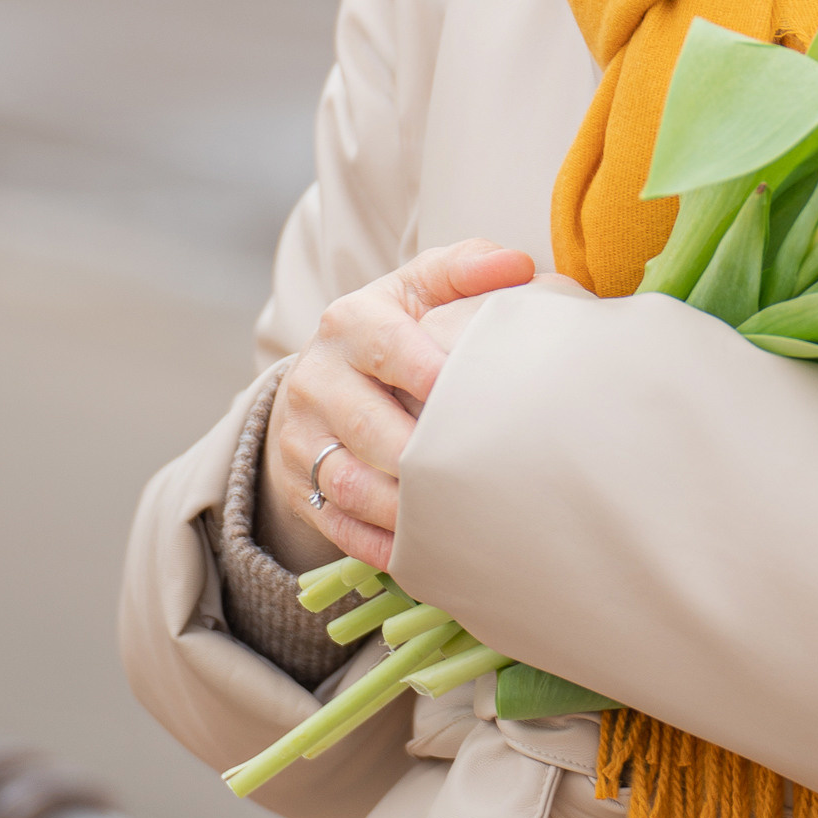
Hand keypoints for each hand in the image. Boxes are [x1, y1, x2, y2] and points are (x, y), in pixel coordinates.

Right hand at [260, 240, 533, 578]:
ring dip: (399, 507)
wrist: (324, 381)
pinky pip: (335, 524)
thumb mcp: (420, 288)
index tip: (467, 393)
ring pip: (346, 481)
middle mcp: (317, 378)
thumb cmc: (397, 331)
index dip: (427, 370)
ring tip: (452, 519)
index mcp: (349, 322)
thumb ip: (465, 268)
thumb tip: (517, 264)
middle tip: (472, 472)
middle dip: (417, 453)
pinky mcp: (300, 485)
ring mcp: (303, 436)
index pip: (385, 346)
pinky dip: (376, 543)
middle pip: (365, 425)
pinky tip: (418, 553)